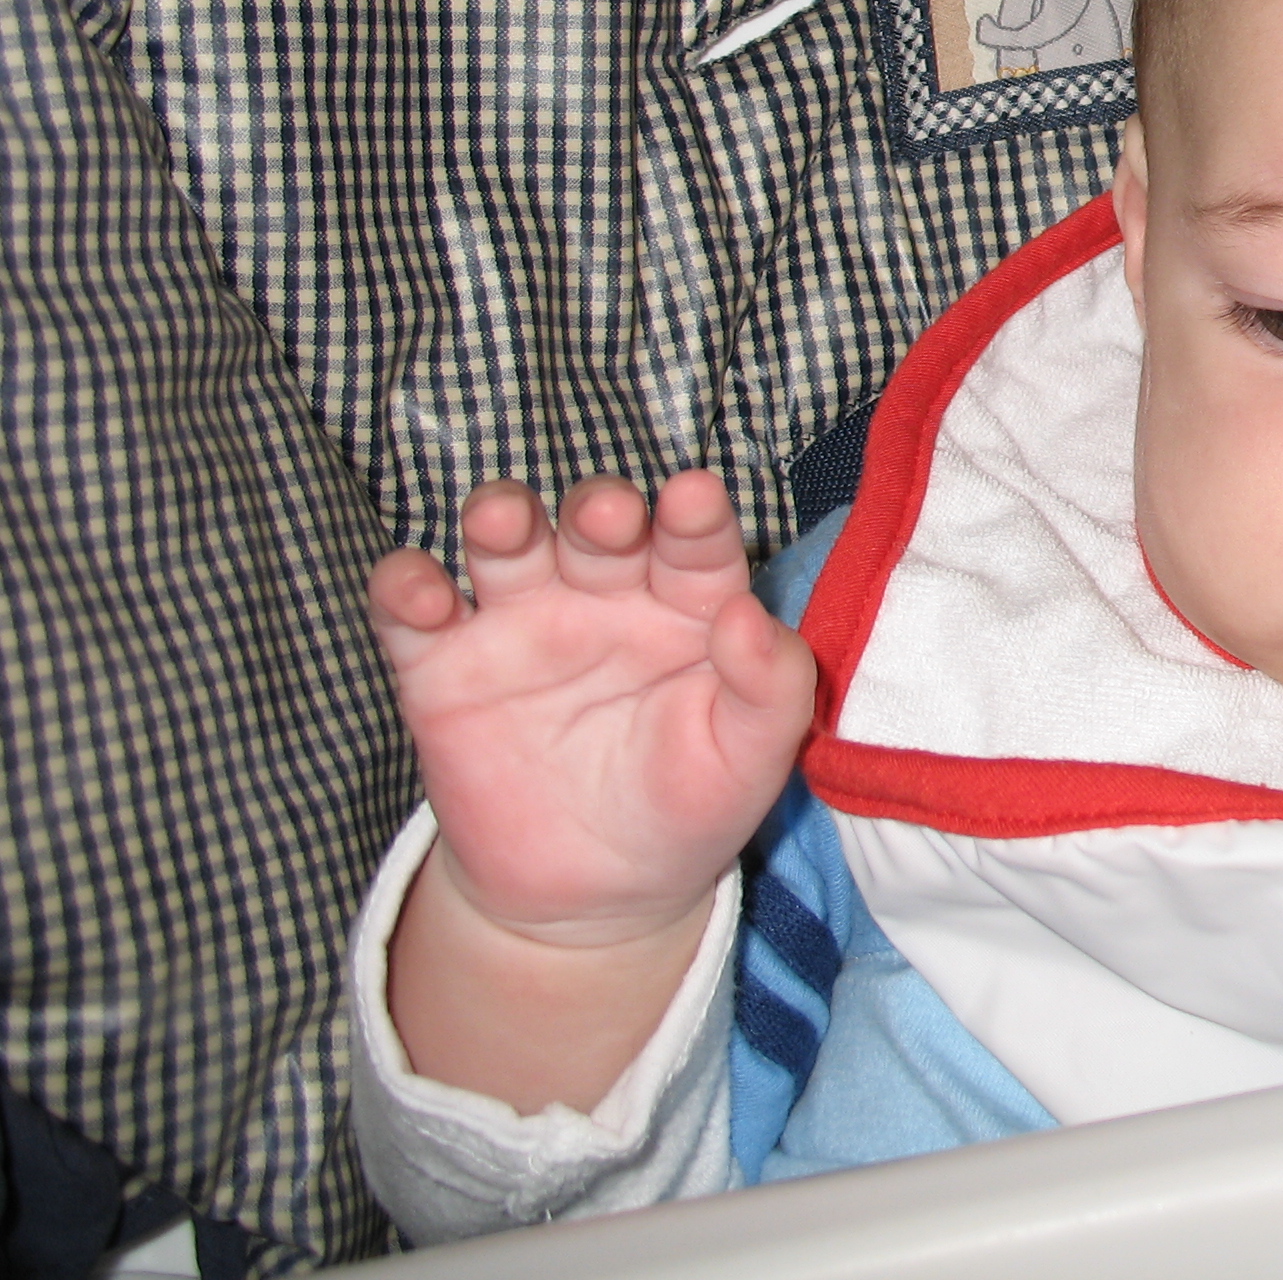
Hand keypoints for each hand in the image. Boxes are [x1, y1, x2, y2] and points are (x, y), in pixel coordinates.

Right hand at [367, 471, 814, 951]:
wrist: (591, 894)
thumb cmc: (687, 805)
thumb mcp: (749, 759)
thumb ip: (769, 687)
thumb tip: (749, 616)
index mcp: (686, 604)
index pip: (695, 545)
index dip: (695, 518)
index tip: (694, 497)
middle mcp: (603, 594)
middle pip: (597, 526)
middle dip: (599, 509)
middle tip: (606, 517)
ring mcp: (519, 621)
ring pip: (505, 543)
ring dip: (500, 519)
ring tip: (502, 523)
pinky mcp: (443, 665)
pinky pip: (413, 611)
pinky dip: (404, 588)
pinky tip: (418, 592)